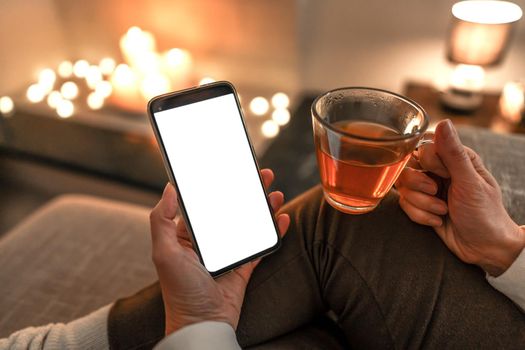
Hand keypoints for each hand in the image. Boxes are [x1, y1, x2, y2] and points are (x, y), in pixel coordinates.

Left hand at [150, 169, 289, 334]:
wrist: (203, 323)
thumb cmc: (180, 291)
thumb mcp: (164, 252)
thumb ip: (161, 220)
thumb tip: (169, 188)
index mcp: (189, 235)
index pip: (207, 203)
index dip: (220, 186)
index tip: (231, 169)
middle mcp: (210, 241)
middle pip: (233, 209)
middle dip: (248, 191)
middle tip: (262, 175)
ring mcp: (229, 253)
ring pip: (250, 223)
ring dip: (263, 208)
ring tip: (275, 193)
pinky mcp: (244, 266)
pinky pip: (262, 245)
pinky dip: (273, 232)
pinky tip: (282, 219)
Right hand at [395, 120, 524, 275]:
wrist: (484, 249)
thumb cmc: (485, 214)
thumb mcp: (469, 182)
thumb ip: (453, 153)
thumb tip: (444, 122)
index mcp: (455, 159)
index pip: (424, 147)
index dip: (429, 163)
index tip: (444, 176)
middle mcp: (439, 171)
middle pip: (407, 166)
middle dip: (420, 186)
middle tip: (438, 194)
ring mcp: (428, 189)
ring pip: (403, 187)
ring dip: (421, 203)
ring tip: (442, 211)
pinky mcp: (421, 206)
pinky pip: (404, 204)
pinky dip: (420, 216)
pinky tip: (437, 221)